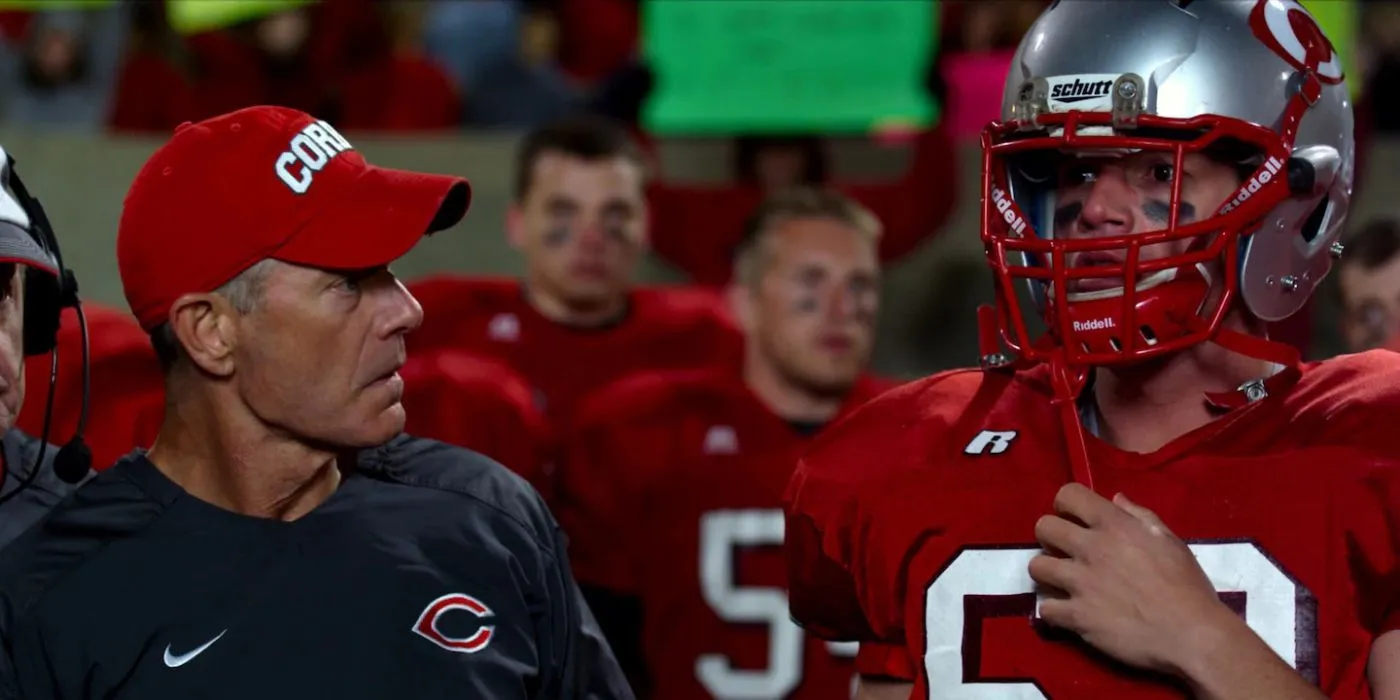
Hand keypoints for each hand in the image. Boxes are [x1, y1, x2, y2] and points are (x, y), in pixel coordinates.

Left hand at [1028, 483, 1240, 676]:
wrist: (1192, 634)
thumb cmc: (1187, 586)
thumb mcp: (1170, 541)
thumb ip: (1139, 516)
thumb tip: (1115, 499)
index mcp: (1114, 526)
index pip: (1069, 494)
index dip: (1066, 505)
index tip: (1074, 518)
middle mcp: (1091, 549)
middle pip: (1043, 528)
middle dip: (1050, 537)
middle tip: (1065, 551)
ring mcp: (1080, 583)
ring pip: (1036, 567)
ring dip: (1047, 573)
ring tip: (1062, 583)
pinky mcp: (1077, 617)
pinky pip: (1044, 609)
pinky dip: (1052, 612)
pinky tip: (1067, 613)